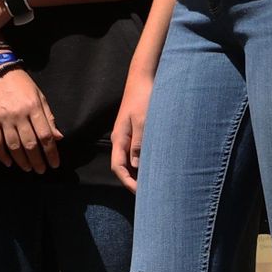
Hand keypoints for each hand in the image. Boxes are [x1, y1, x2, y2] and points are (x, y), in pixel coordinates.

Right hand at [0, 68, 61, 172]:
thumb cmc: (22, 83)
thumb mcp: (39, 96)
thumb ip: (48, 117)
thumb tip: (58, 138)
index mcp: (34, 107)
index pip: (45, 135)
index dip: (51, 152)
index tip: (54, 164)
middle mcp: (19, 114)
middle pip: (30, 143)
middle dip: (37, 160)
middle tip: (41, 170)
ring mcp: (4, 117)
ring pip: (13, 145)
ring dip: (21, 160)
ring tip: (28, 168)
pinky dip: (2, 154)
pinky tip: (8, 162)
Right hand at [110, 73, 151, 191]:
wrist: (142, 78)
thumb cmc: (143, 98)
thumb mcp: (143, 121)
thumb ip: (138, 144)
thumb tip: (135, 166)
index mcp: (119, 138)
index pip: (118, 167)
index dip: (127, 182)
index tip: (140, 193)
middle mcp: (120, 138)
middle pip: (122, 166)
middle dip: (132, 181)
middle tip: (149, 193)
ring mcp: (126, 134)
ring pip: (129, 159)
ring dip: (138, 172)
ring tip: (153, 182)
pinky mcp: (134, 130)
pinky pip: (135, 150)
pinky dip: (142, 161)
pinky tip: (153, 164)